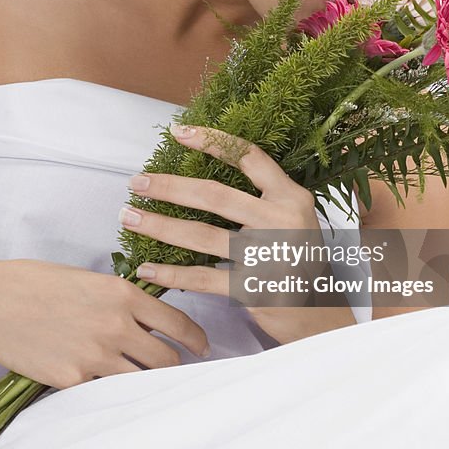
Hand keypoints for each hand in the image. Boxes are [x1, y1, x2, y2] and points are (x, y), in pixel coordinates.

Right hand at [0, 258, 210, 389]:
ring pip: (142, 380)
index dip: (197, 341)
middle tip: (182, 372)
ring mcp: (95, 356)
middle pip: (167, 360)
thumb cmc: (36, 282)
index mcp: (123, 295)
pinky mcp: (72, 379)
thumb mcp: (90, 280)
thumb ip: (122, 301)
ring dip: (150, 384)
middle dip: (178, 368)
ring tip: (152, 386)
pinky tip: (113, 391)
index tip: (203, 349)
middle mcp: (116, 326)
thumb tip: (147, 320)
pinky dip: (113, 392)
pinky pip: (105, 392)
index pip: (179, 324)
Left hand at [120, 124, 356, 344]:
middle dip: (169, 186)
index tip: (178, 132)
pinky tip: (146, 268)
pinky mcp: (252, 289)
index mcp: (291, 197)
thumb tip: (206, 176)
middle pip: (214, 195)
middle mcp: (280, 221)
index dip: (212, 141)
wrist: (320, 316)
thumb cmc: (299, 260)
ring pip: (201, 235)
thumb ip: (264, 197)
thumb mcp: (295, 219)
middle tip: (137, 182)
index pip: (249, 157)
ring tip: (129, 218)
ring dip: (159, 226)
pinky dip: (171, 273)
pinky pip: (202, 277)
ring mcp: (266, 256)